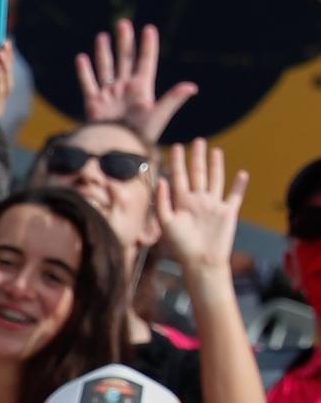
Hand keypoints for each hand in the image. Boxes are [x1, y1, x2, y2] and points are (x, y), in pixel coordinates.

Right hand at [76, 19, 196, 143]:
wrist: (118, 151)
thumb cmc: (141, 136)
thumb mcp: (158, 116)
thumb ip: (172, 100)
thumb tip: (192, 87)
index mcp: (142, 89)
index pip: (146, 62)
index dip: (148, 46)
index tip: (149, 28)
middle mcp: (125, 88)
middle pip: (125, 59)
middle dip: (125, 41)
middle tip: (123, 23)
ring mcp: (109, 94)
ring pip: (106, 67)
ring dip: (104, 52)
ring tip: (103, 36)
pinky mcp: (94, 102)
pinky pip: (88, 83)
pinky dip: (84, 71)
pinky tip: (81, 58)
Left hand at [155, 139, 247, 275]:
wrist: (201, 262)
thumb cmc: (180, 246)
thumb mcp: (165, 222)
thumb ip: (161, 201)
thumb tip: (161, 179)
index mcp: (181, 201)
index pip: (178, 176)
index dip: (177, 161)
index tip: (176, 147)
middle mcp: (197, 200)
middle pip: (197, 173)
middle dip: (197, 157)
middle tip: (197, 140)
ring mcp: (213, 205)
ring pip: (215, 180)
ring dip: (215, 165)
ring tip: (215, 150)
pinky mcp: (228, 213)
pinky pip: (234, 196)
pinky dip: (239, 185)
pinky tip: (242, 173)